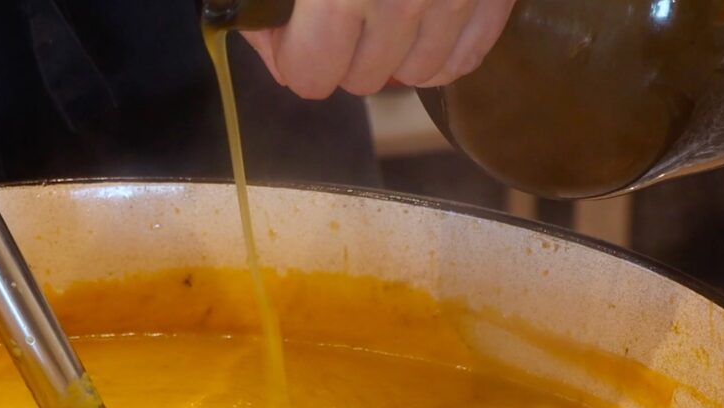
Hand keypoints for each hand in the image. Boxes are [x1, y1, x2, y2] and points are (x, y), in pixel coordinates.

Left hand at [241, 0, 515, 98]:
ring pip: (414, 77)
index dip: (294, 60)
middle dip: (343, 56)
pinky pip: (464, 61)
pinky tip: (426, 20)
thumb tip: (259, 35)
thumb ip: (267, 0)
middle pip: (361, 82)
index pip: (310, 77)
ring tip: (386, 12)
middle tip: (341, 17)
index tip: (292, 40)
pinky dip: (442, 50)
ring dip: (394, 54)